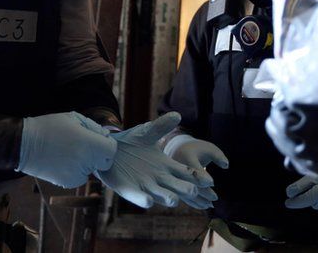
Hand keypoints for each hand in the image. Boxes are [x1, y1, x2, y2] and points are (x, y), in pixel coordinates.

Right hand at [17, 112, 117, 188]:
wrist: (24, 144)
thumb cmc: (49, 127)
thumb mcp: (73, 118)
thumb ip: (93, 127)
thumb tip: (105, 136)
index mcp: (89, 143)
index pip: (112, 150)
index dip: (107, 144)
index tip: (98, 140)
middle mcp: (86, 161)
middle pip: (104, 162)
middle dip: (98, 155)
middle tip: (84, 146)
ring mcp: (77, 174)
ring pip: (91, 170)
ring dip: (86, 163)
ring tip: (69, 152)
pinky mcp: (67, 182)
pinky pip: (80, 178)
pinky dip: (76, 171)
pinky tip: (64, 161)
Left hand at [95, 112, 210, 208]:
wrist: (108, 148)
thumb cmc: (131, 141)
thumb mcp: (147, 132)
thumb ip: (161, 126)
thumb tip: (177, 115)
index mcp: (166, 166)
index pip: (185, 173)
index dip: (197, 177)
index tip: (209, 181)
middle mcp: (158, 178)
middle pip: (176, 186)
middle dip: (185, 189)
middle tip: (195, 191)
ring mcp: (144, 185)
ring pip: (159, 194)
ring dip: (166, 197)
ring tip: (174, 200)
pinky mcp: (128, 189)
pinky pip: (136, 196)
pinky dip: (142, 199)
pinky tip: (148, 201)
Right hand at [163, 134, 228, 209]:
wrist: (178, 149)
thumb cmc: (198, 149)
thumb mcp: (209, 148)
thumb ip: (218, 156)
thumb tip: (226, 165)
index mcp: (186, 157)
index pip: (194, 170)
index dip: (203, 178)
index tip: (213, 183)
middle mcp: (177, 169)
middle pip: (190, 183)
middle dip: (203, 192)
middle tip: (215, 198)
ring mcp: (173, 178)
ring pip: (185, 192)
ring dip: (198, 200)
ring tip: (210, 205)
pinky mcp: (174, 185)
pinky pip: (183, 196)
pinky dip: (193, 202)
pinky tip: (203, 206)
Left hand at [266, 82, 317, 175]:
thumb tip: (298, 78)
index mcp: (311, 109)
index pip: (283, 101)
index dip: (283, 96)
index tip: (285, 92)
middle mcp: (307, 133)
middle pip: (279, 123)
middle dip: (279, 114)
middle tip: (281, 108)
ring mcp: (313, 154)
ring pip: (285, 145)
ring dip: (282, 134)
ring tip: (283, 126)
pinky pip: (296, 162)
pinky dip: (291, 152)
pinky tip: (294, 145)